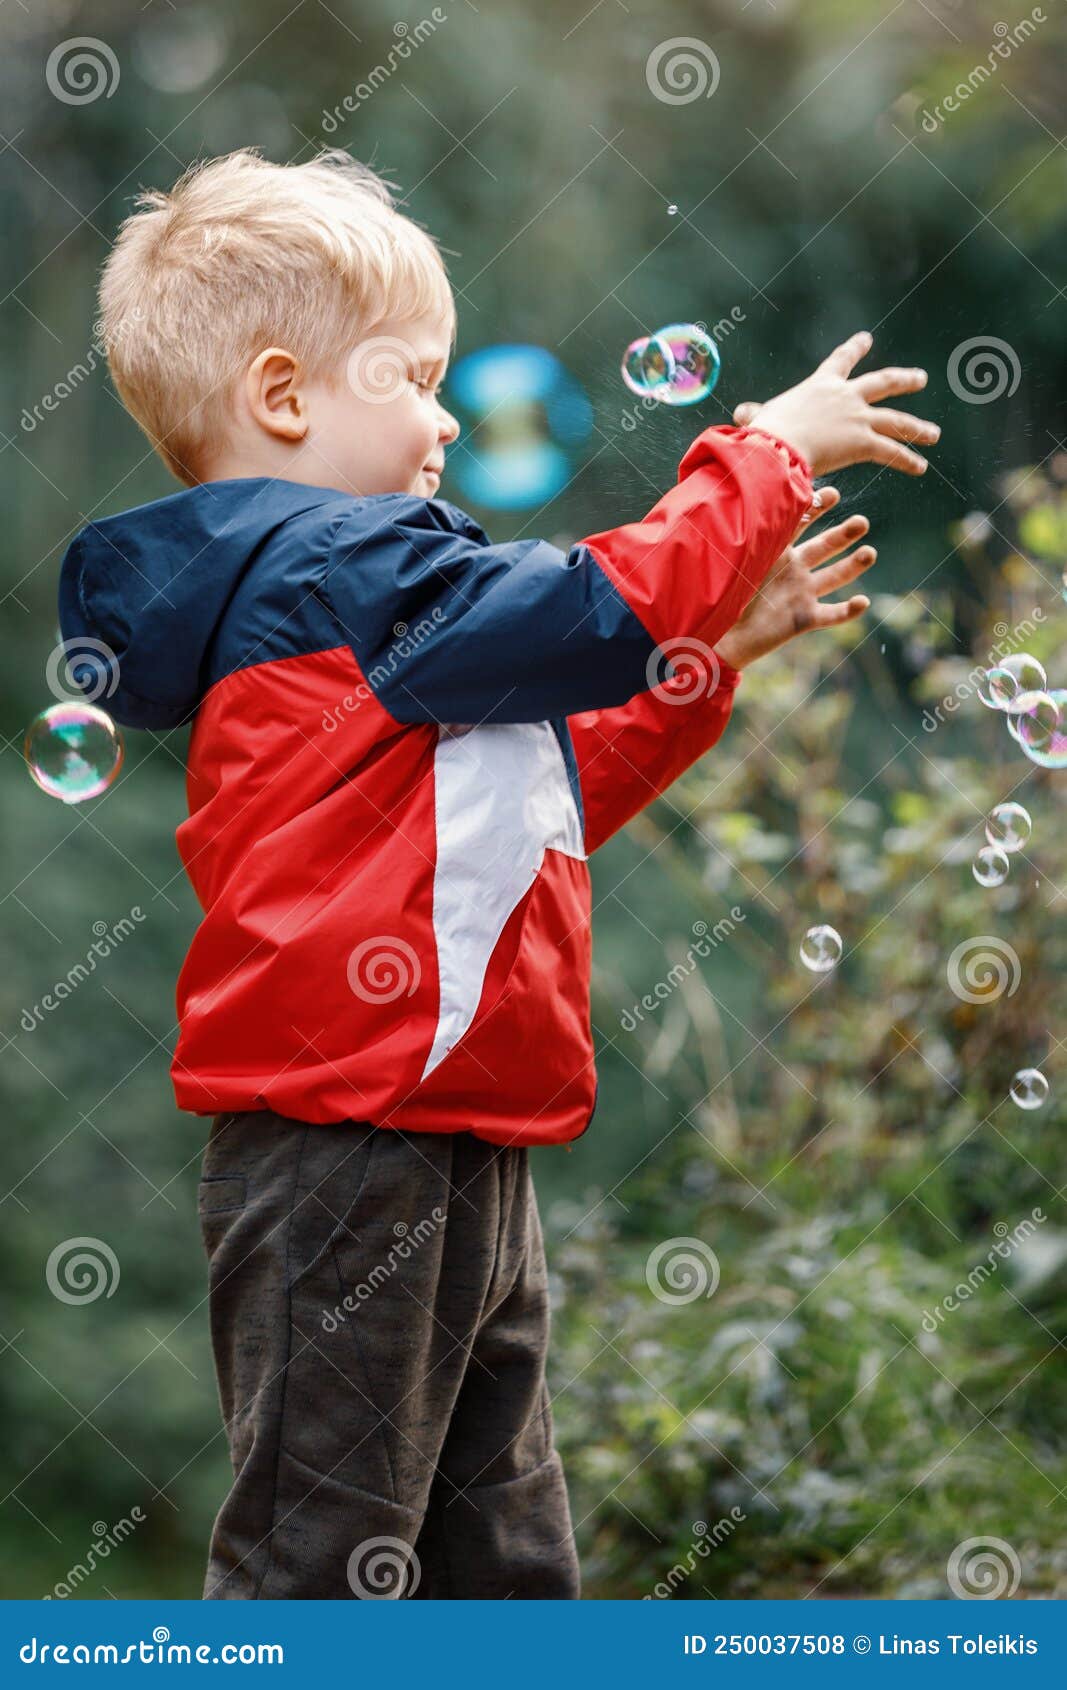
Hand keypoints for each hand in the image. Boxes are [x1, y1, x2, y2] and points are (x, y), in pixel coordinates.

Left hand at [715, 489, 875, 670]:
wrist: (718, 637)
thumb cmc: (720, 596)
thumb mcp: (735, 561)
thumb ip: (746, 536)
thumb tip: (746, 500)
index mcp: (777, 551)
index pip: (801, 523)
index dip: (817, 508)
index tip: (832, 494)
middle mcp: (794, 569)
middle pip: (826, 547)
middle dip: (845, 534)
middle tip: (862, 522)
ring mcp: (802, 594)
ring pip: (835, 577)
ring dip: (853, 565)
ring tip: (869, 553)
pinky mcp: (804, 619)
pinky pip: (831, 615)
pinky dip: (848, 611)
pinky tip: (862, 602)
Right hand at [734, 330, 939, 477]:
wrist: (778, 446)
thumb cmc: (765, 433)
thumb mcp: (762, 418)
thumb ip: (757, 414)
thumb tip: (741, 415)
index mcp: (820, 386)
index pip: (841, 361)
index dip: (854, 349)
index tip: (866, 339)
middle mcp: (845, 396)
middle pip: (883, 384)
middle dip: (903, 381)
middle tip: (920, 379)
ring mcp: (858, 418)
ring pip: (896, 421)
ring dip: (917, 428)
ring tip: (933, 434)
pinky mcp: (864, 443)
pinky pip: (892, 452)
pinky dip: (908, 460)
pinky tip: (921, 467)